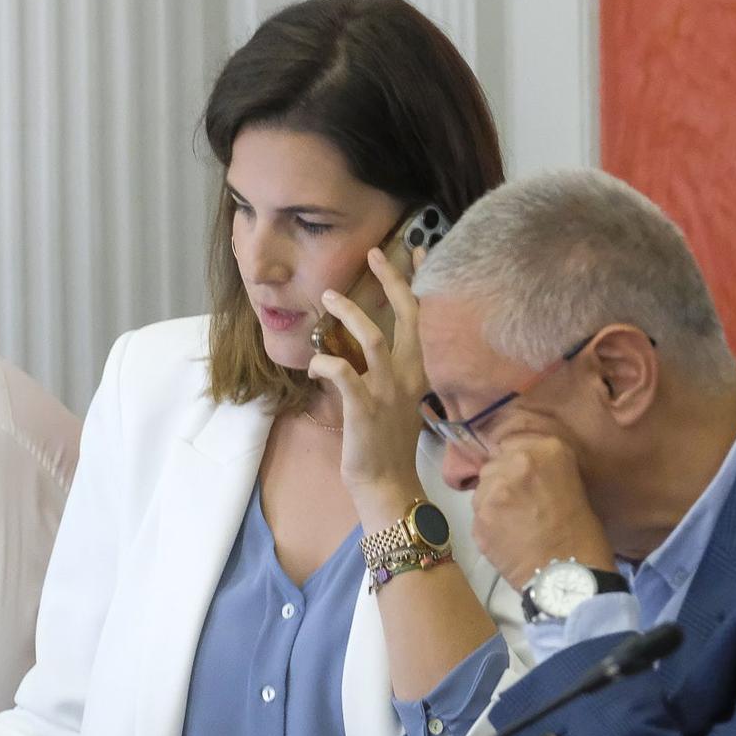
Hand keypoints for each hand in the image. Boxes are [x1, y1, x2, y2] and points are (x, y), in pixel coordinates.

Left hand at [308, 248, 427, 523]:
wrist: (387, 484)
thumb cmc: (386, 444)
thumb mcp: (395, 400)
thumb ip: (387, 371)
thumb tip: (362, 346)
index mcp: (419, 371)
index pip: (422, 317)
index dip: (417, 282)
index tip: (416, 251)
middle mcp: (409, 376)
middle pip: (406, 315)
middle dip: (391, 280)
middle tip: (372, 255)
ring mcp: (388, 392)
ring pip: (373, 338)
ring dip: (349, 315)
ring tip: (328, 298)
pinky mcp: (364, 408)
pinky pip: (342, 372)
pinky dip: (324, 361)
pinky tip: (313, 363)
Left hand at [469, 422, 614, 591]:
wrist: (569, 577)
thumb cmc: (583, 534)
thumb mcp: (574, 485)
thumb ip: (545, 470)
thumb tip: (527, 471)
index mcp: (546, 451)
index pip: (515, 444)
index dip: (518, 463)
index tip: (527, 478)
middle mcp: (514, 464)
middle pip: (494, 465)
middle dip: (504, 480)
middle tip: (521, 503)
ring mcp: (492, 492)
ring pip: (482, 489)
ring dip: (493, 501)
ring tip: (514, 523)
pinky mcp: (477, 520)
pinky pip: (478, 515)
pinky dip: (489, 525)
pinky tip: (507, 538)